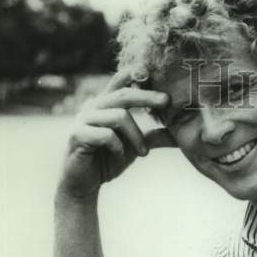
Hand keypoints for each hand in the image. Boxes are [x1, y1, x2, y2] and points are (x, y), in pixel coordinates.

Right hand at [58, 68, 174, 198]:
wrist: (84, 183)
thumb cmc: (108, 160)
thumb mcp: (135, 147)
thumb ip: (153, 137)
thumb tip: (179, 133)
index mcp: (105, 105)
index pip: (120, 81)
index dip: (136, 73)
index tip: (155, 72)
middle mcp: (93, 107)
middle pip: (123, 94)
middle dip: (147, 96)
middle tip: (167, 101)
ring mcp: (83, 119)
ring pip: (118, 116)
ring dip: (136, 136)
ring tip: (144, 153)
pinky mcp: (77, 135)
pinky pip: (105, 135)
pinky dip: (118, 146)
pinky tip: (120, 156)